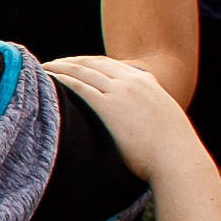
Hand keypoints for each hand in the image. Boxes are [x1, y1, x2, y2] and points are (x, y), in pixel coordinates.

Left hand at [39, 57, 214, 179]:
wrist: (178, 159)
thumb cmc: (172, 148)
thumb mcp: (164, 117)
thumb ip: (150, 108)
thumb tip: (141, 117)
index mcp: (146, 81)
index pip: (109, 64)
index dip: (86, 62)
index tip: (70, 64)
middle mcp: (133, 82)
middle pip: (92, 63)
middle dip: (68, 61)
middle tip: (50, 64)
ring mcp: (121, 92)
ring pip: (82, 71)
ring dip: (59, 67)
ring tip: (42, 70)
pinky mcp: (110, 107)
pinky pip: (79, 86)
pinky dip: (62, 80)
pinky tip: (48, 80)